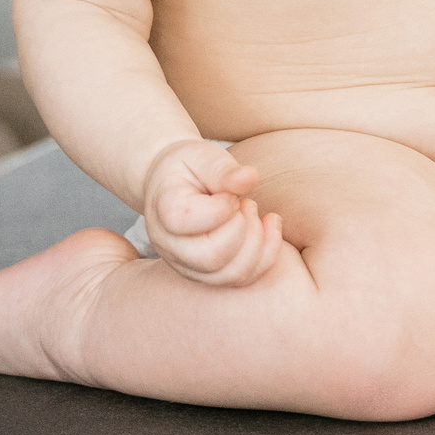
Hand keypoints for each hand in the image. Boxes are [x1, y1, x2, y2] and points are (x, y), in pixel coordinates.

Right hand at [141, 139, 284, 286]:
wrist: (173, 184)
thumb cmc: (189, 167)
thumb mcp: (202, 156)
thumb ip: (223, 169)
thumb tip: (249, 178)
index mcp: (165, 210)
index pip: (191, 221)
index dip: (223, 206)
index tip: (230, 191)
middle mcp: (170, 245)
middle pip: (212, 257)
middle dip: (243, 229)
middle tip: (246, 203)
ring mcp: (187, 264)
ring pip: (230, 275)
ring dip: (257, 243)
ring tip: (254, 213)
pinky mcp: (207, 273)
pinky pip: (241, 279)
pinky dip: (266, 254)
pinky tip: (269, 225)